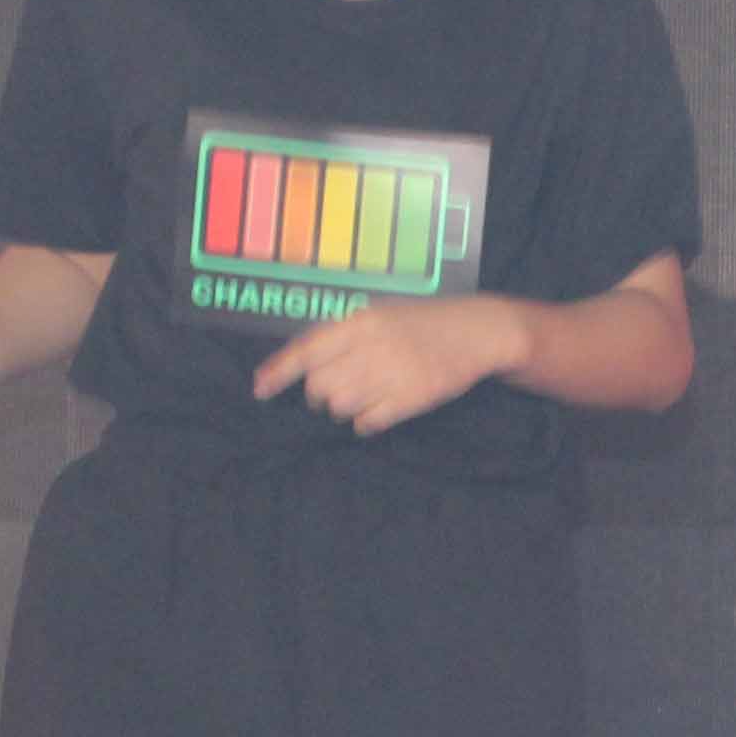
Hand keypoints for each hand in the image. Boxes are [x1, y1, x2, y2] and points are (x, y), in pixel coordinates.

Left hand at [256, 293, 525, 433]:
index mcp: (360, 321)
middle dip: (317, 396)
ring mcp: (394, 373)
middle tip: (329, 394)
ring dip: (340, 409)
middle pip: (319, 385)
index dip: (278, 372)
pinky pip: (368, 422)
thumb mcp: (378, 314)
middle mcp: (372, 346)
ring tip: (358, 398)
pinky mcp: (412, 398)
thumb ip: (341, 334)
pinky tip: (374, 412)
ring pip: (340, 406)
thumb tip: (298, 364)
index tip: (259, 390)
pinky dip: (363, 422)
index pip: (306, 349)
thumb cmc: (420, 322)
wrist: (475, 331)